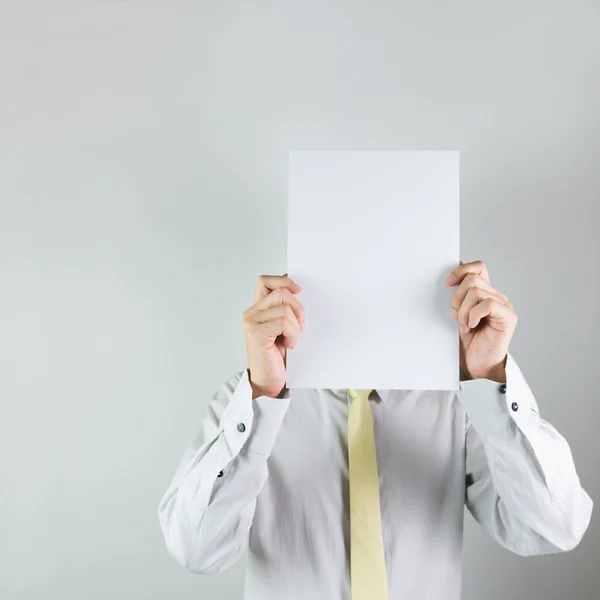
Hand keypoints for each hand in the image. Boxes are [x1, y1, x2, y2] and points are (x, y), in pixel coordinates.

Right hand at [242, 274, 304, 398]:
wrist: (270, 383)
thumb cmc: (279, 357)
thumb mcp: (285, 328)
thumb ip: (286, 309)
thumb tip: (297, 289)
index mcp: (257, 309)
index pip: (265, 281)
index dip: (283, 280)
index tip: (299, 290)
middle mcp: (251, 313)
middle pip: (282, 292)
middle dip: (299, 309)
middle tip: (299, 328)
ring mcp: (251, 322)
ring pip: (285, 308)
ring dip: (295, 326)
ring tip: (291, 340)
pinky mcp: (255, 333)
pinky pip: (283, 322)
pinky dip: (292, 334)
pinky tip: (288, 345)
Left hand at [445, 261, 516, 381]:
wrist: (475, 365)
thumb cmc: (466, 341)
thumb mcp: (456, 314)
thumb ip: (456, 297)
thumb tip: (447, 279)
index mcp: (484, 292)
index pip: (478, 267)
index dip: (461, 270)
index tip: (446, 283)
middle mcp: (496, 296)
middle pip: (472, 278)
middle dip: (457, 297)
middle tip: (455, 316)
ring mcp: (504, 305)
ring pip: (476, 291)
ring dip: (464, 310)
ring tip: (464, 325)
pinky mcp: (508, 317)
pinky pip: (488, 303)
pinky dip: (474, 314)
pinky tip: (471, 326)